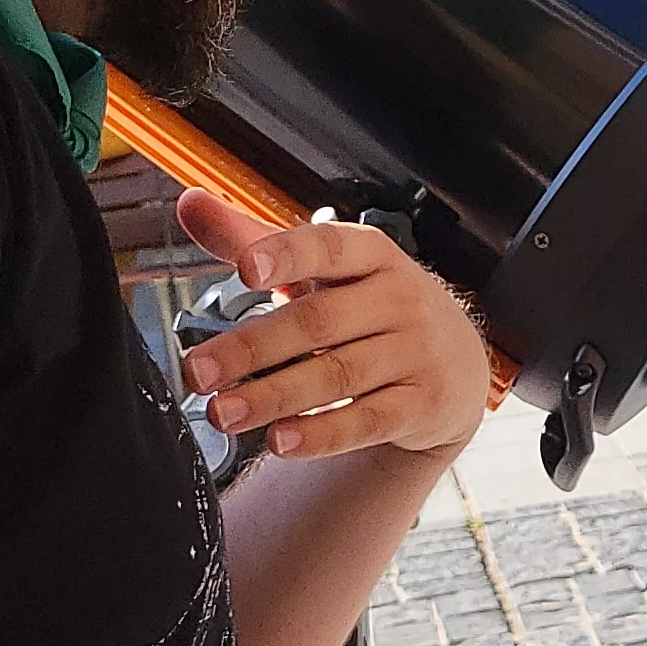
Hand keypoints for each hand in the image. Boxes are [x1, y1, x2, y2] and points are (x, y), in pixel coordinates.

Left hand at [174, 190, 485, 458]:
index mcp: (372, 255)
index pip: (328, 247)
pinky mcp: (424, 403)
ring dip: (273, 397)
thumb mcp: (328, 270)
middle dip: (253, 349)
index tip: (244, 269)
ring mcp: (417, 352)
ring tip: (222, 412)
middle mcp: (400, 298)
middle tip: (197, 372)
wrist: (456, 364)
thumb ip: (256, 240)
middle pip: (319, 322)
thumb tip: (190, 204)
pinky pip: (367, 421)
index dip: (286, 256)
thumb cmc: (374, 308)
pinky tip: (281, 441)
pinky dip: (322, 434)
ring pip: (338, 375)